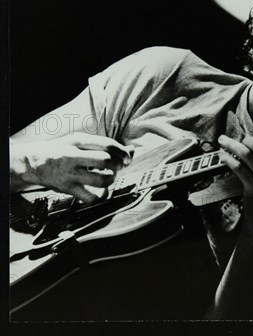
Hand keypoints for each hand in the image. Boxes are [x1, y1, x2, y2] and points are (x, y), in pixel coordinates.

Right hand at [10, 133, 133, 203]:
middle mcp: (73, 156)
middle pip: (105, 161)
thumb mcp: (81, 141)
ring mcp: (70, 174)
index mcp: (78, 141)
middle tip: (117, 167)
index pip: (107, 145)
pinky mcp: (67, 189)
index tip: (127, 158)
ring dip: (110, 179)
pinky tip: (101, 191)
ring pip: (100, 180)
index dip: (122, 152)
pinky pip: (89, 197)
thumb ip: (104, 145)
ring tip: (109, 177)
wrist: (34, 162)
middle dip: (117, 165)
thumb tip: (131, 150)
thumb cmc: (62, 149)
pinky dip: (100, 197)